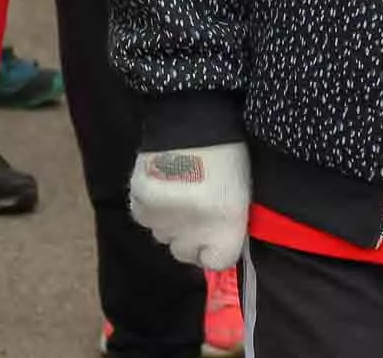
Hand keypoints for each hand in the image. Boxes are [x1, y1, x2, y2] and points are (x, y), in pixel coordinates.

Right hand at [129, 143, 249, 269]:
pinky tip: (161, 184)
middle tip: (195, 210)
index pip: (217, 263)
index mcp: (227, 230)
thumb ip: (230, 223)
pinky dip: (150, 206)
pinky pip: (143, 216)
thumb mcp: (242, 192)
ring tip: (178, 191)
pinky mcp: (140, 204)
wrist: (194, 120)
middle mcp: (193, 233)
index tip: (215, 233)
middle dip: (189, 237)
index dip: (216, 248)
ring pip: (161, 235)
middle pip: (184, 252)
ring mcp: (164, 221)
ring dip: (168, 221)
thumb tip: (216, 243)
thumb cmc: (229, 152)